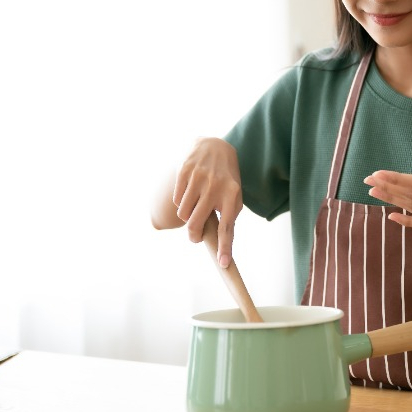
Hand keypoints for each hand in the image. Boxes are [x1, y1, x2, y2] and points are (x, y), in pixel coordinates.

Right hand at [173, 137, 242, 266]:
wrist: (215, 147)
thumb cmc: (226, 179)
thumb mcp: (233, 196)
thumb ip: (228, 217)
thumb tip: (221, 246)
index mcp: (232, 195)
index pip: (228, 227)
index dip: (225, 247)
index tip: (223, 264)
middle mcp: (216, 186)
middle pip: (196, 224)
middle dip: (194, 235)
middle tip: (196, 237)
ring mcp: (199, 178)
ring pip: (183, 213)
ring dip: (187, 216)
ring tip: (195, 206)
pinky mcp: (185, 171)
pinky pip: (177, 200)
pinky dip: (181, 202)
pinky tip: (190, 193)